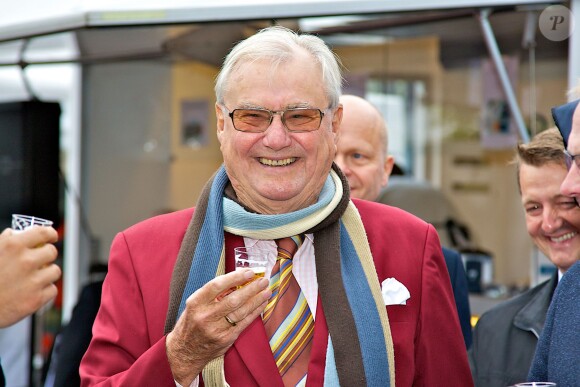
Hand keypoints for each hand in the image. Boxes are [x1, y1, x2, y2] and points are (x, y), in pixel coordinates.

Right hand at [0, 226, 59, 327]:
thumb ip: (4, 241)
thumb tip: (15, 233)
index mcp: (13, 246)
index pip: (44, 232)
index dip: (50, 234)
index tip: (51, 237)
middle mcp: (25, 261)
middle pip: (52, 252)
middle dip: (46, 255)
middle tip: (39, 261)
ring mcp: (32, 281)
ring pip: (55, 271)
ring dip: (47, 274)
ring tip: (33, 278)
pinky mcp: (35, 299)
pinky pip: (52, 290)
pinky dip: (44, 291)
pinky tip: (32, 291)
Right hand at [166, 269, 270, 385]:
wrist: (185, 352)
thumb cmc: (192, 322)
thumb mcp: (196, 305)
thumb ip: (213, 293)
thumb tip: (237, 280)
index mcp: (196, 303)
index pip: (217, 285)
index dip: (235, 277)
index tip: (249, 272)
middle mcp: (205, 316)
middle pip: (233, 299)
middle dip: (251, 288)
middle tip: (263, 280)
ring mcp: (216, 329)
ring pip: (241, 311)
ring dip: (256, 300)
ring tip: (266, 290)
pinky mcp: (226, 339)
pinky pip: (244, 322)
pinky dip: (255, 312)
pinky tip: (261, 304)